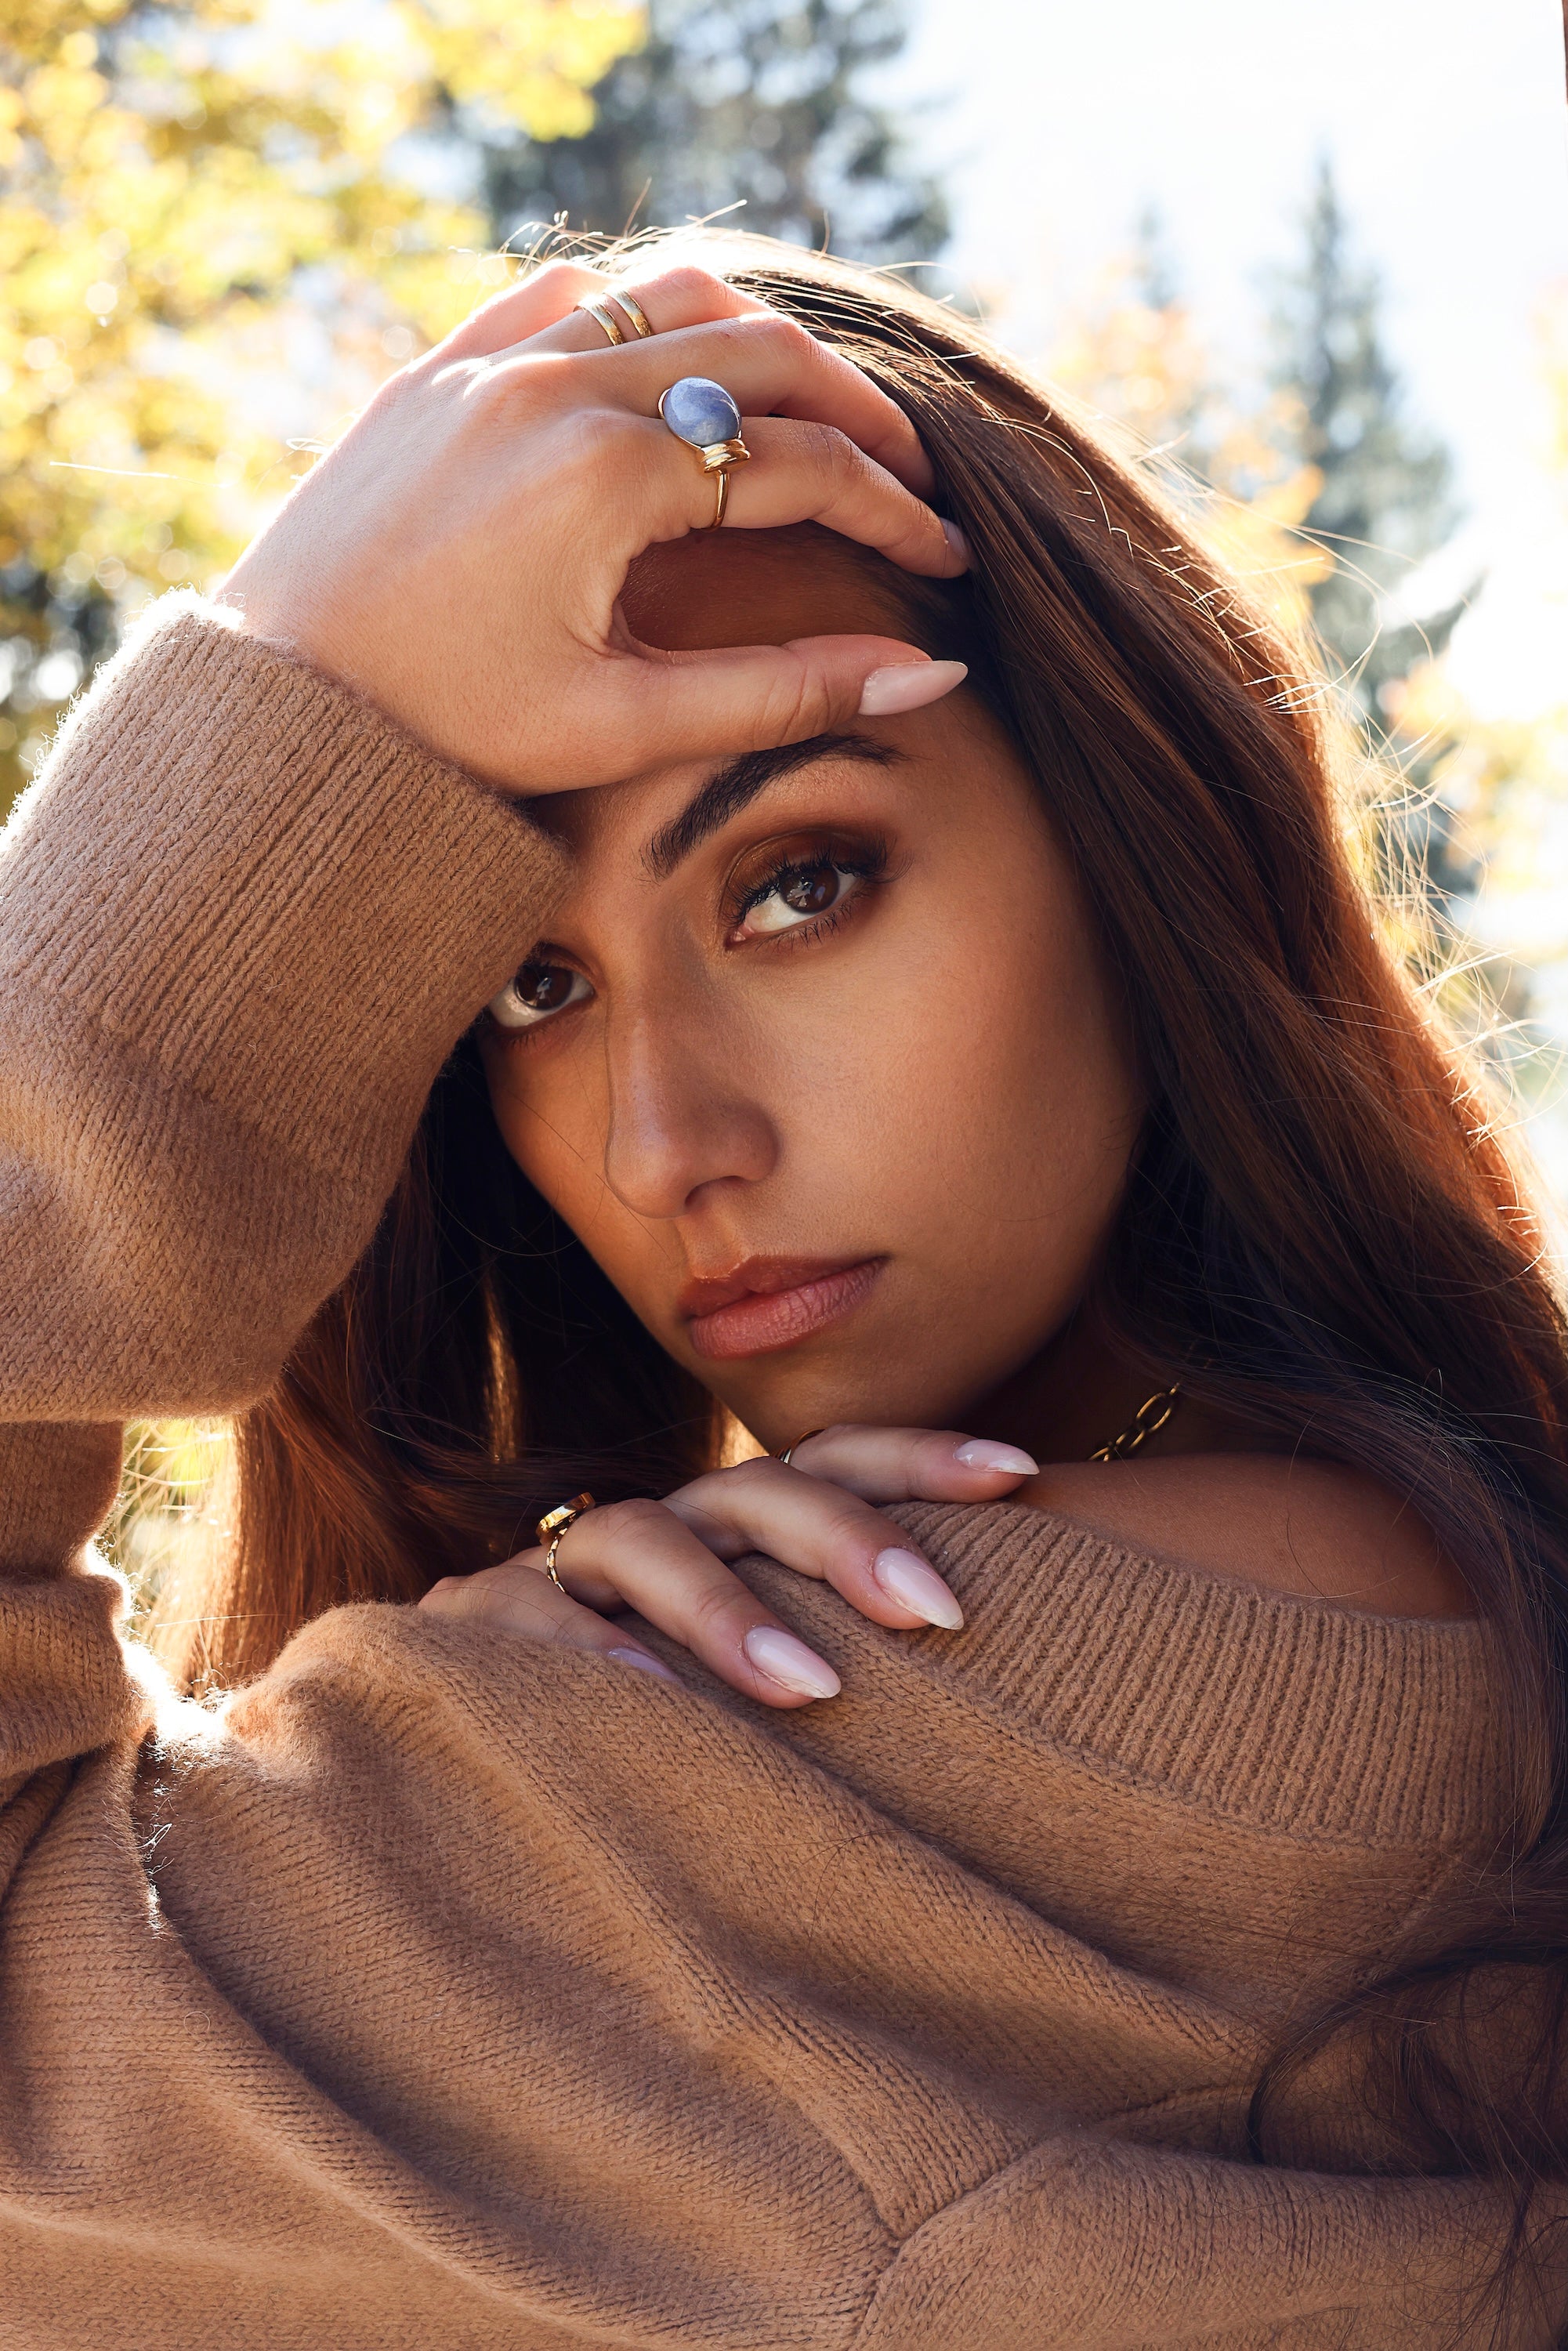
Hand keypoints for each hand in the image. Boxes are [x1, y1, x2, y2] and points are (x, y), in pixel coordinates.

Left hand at [220, 260, 968, 793]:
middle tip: (910, 477)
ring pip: (673, 295)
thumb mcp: (625, 726)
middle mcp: (553, 387)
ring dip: (763, 344)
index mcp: (606, 475)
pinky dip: (646, 313)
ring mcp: (488, 362)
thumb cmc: (446, 734)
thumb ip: (785, 693)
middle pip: (762, 353)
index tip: (944, 562)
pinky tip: (677, 367)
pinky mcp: (438, 367)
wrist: (278, 711)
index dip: (894, 513)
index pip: (800, 465)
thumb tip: (931, 675)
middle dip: (857, 413)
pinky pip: (569, 293)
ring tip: (813, 414)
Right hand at [417, 1425, 1036, 1705]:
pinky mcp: (468, 1625)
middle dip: (848, 1536)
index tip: (1023, 1472)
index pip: (833, 1464)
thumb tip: (1008, 1701)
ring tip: (812, 1689)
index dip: (923, 1459)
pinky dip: (587, 1650)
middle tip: (937, 1609)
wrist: (450, 1763)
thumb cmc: (646, 1738)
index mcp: (731, 1534)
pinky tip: (649, 1700)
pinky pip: (527, 1618)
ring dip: (730, 1609)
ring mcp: (556, 1570)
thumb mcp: (751, 1699)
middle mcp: (656, 1531)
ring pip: (647, 1540)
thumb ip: (838, 1670)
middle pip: (757, 1488)